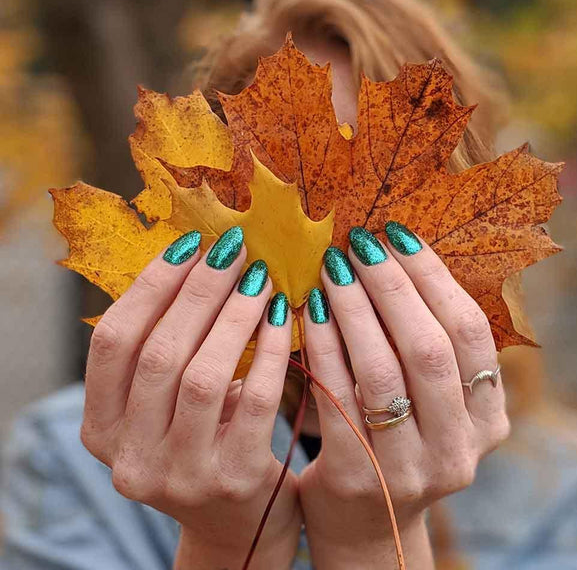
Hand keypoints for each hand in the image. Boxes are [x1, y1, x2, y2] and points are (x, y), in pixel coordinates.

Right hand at [80, 229, 301, 568]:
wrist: (240, 523)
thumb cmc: (205, 442)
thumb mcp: (168, 405)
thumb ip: (169, 349)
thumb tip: (199, 261)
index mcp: (102, 429)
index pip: (113, 342)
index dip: (150, 286)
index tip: (189, 244)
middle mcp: (130, 457)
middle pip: (158, 353)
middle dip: (199, 291)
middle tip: (233, 251)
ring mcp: (180, 474)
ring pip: (202, 374)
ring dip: (235, 315)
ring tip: (260, 278)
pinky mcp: (234, 480)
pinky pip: (255, 398)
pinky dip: (270, 348)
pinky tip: (284, 317)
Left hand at [299, 224, 509, 568]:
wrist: (365, 522)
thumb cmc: (396, 442)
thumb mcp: (431, 403)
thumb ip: (428, 349)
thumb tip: (394, 256)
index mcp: (488, 419)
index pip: (468, 332)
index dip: (433, 277)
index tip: (397, 234)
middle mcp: (459, 447)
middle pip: (429, 348)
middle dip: (391, 285)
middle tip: (357, 243)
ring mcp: (411, 469)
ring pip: (382, 369)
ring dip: (354, 308)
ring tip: (331, 267)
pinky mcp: (357, 477)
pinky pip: (337, 394)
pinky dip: (323, 344)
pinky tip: (308, 309)